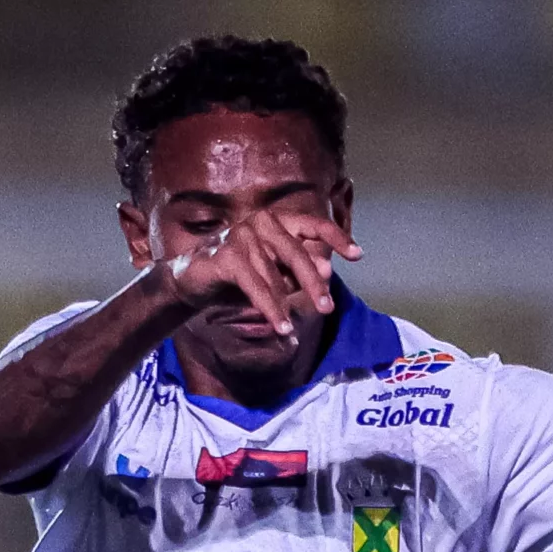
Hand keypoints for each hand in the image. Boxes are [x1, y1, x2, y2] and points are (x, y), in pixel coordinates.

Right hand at [161, 209, 360, 342]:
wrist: (194, 282)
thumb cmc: (241, 276)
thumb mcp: (276, 274)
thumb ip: (299, 272)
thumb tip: (327, 271)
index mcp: (278, 222)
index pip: (313, 225)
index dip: (337, 238)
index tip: (358, 255)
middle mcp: (261, 222)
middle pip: (296, 252)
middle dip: (313, 283)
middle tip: (327, 308)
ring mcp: (241, 235)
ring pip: (273, 274)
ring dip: (284, 304)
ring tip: (292, 329)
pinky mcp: (225, 255)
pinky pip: (255, 286)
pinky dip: (270, 308)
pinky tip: (281, 327)